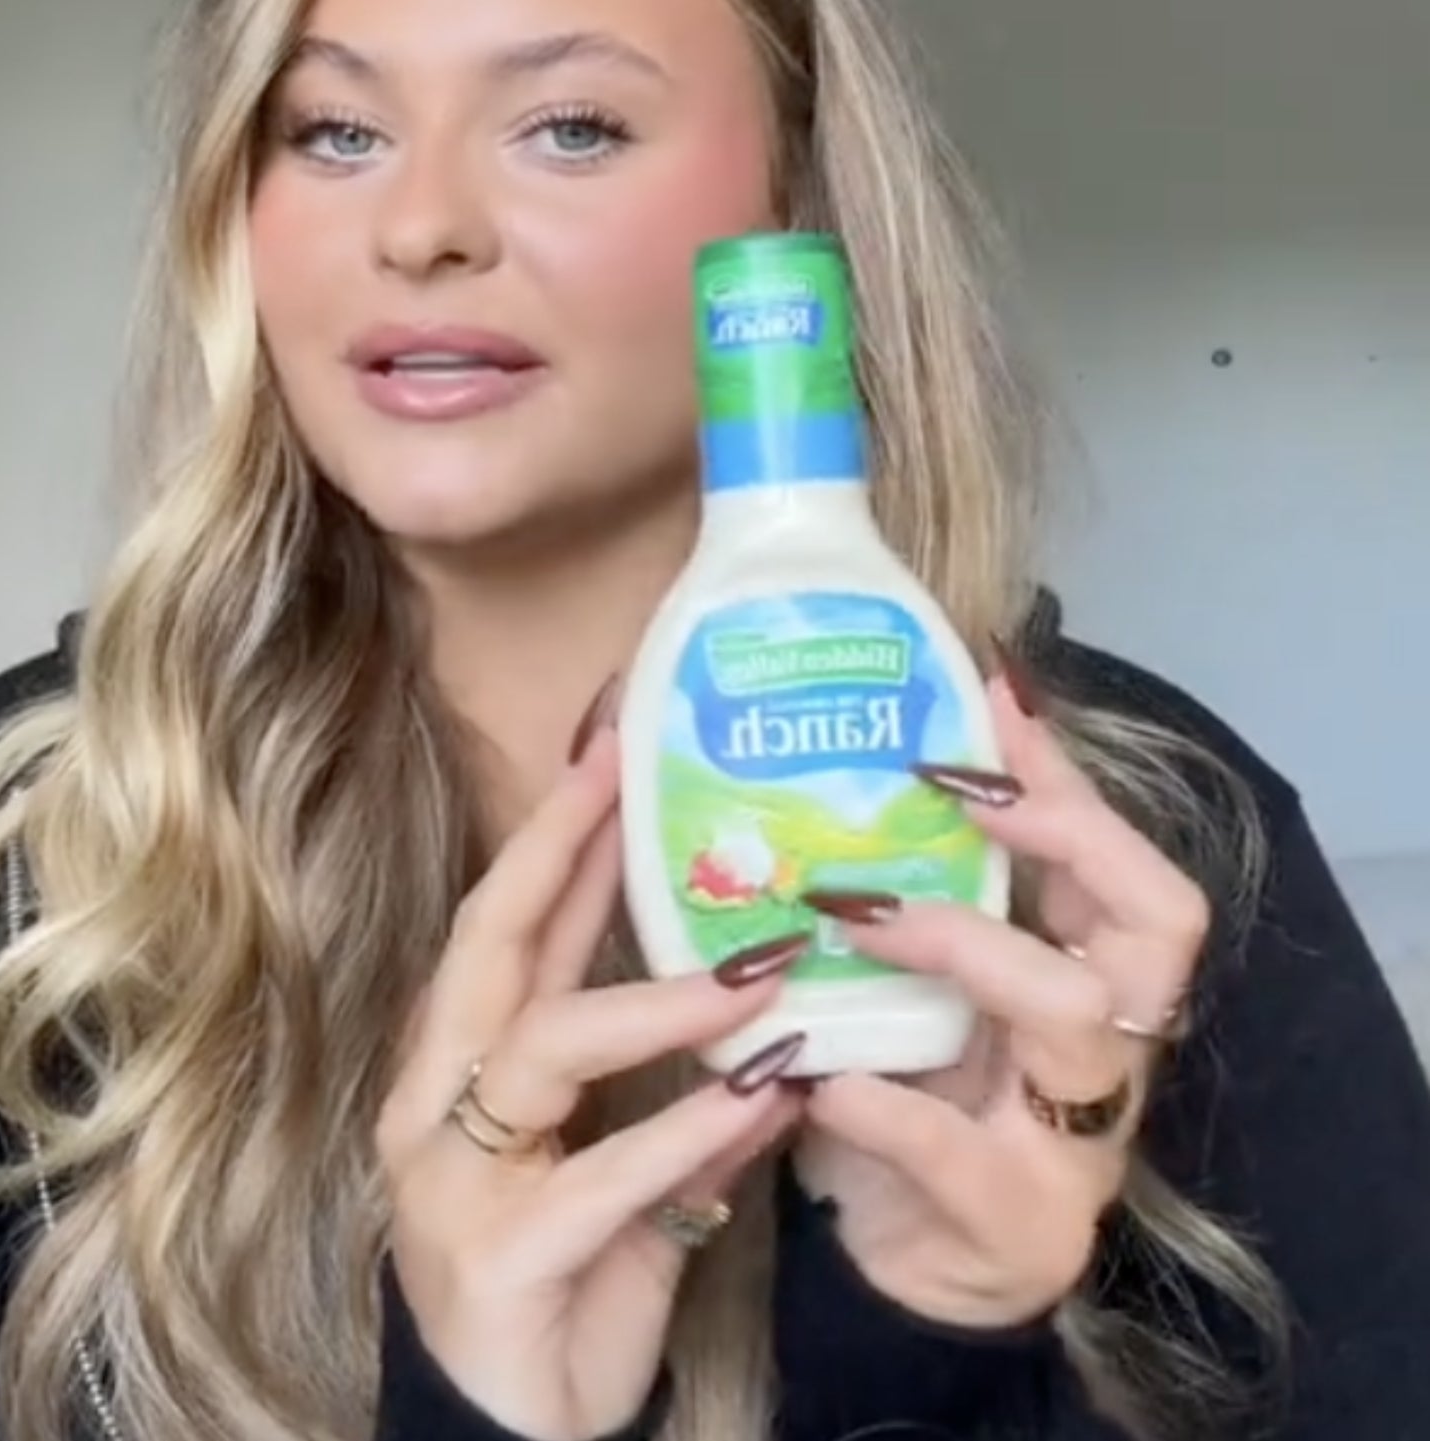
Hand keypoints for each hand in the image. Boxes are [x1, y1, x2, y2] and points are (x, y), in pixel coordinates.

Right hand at [375, 714, 809, 1440]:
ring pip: (549, 1047)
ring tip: (758, 971)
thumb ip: (664, 1074)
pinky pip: (604, 1179)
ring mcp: (455, 1175)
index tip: (612, 745)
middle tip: (632, 776)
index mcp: (460, 1062)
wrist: (514, 1436)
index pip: (504, 920)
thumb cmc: (563, 1284)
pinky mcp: (500, 1256)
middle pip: (493, 944)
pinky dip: (689, 1132)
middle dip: (560, 850)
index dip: (554, 833)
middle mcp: (438, 1098)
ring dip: (660, 998)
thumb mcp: (619, 1160)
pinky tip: (767, 1097)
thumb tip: (758, 985)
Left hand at [793, 673, 1209, 1329]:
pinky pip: (956, 1149)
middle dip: (1067, 838)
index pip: (1133, 865)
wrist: (904, 1271)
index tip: (990, 701)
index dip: (1072, 784)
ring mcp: (1073, 1143)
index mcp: (1092, 983)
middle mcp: (1109, 1054)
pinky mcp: (1011, 1223)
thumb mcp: (932, 984)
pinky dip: (879, 1101)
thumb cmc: (920, 1096)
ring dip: (959, 943)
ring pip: (1073, 1019)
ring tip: (852, 910)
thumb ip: (926, 884)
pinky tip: (812, 1071)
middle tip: (955, 792)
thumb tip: (873, 741)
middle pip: (1159, 927)